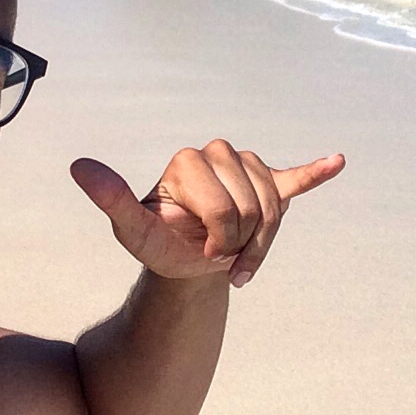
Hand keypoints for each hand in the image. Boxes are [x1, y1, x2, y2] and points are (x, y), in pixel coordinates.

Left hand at [70, 140, 344, 286]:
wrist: (185, 259)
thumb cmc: (160, 244)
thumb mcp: (134, 229)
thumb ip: (112, 199)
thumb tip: (78, 167)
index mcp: (190, 161)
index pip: (224, 204)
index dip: (219, 237)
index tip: (203, 253)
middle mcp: (219, 155)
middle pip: (253, 204)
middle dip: (242, 240)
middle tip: (222, 256)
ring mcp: (247, 169)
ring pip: (275, 206)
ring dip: (264, 242)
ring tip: (242, 258)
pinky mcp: (270, 183)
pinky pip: (295, 178)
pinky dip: (315, 173)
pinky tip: (336, 162)